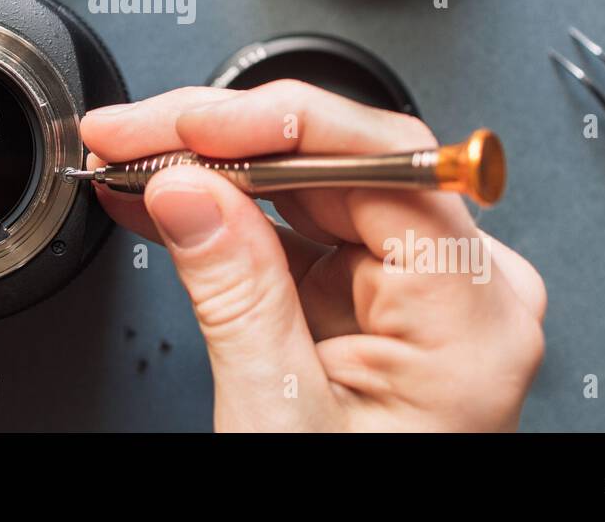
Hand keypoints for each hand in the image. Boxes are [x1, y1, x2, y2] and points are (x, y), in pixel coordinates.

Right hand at [82, 82, 546, 431]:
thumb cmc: (345, 520)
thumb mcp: (279, 413)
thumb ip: (234, 289)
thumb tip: (187, 186)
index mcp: (471, 318)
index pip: (385, 166)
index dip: (276, 125)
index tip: (190, 122)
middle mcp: (464, 291)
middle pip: (343, 163)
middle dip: (223, 142)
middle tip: (134, 134)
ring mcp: (420, 292)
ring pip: (314, 186)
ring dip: (215, 170)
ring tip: (134, 158)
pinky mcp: (376, 298)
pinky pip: (302, 228)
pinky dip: (231, 211)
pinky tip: (170, 194)